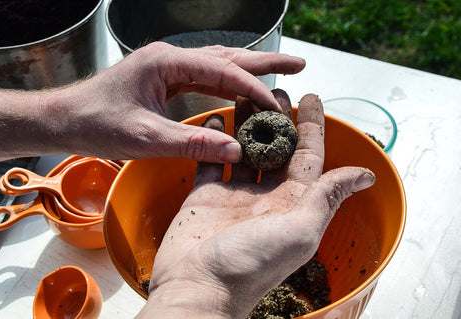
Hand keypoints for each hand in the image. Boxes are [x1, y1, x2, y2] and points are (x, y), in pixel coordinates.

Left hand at [0, 42, 304, 164]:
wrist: (64, 119)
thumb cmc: (96, 123)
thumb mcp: (145, 138)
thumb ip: (192, 143)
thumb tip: (235, 150)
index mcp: (166, 63)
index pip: (222, 71)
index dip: (253, 87)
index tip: (277, 105)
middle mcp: (170, 58)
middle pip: (227, 57)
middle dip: (264, 63)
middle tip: (299, 64)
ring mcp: (167, 67)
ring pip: (218, 64)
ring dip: (249, 70)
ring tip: (280, 74)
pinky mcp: (165, 79)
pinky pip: (205, 77)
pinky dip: (229, 83)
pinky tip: (242, 90)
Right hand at [137, 93, 375, 317]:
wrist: (200, 288)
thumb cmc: (252, 264)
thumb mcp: (300, 230)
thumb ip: (327, 197)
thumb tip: (365, 175)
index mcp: (292, 202)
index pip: (307, 155)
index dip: (312, 125)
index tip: (311, 98)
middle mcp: (265, 196)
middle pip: (275, 147)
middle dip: (276, 117)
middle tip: (272, 90)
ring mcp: (234, 194)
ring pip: (243, 149)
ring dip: (245, 122)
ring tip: (243, 94)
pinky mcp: (205, 195)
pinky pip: (211, 159)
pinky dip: (212, 139)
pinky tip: (214, 118)